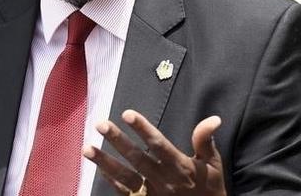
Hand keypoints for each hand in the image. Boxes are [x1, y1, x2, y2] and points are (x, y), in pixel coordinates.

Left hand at [83, 110, 225, 195]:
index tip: (127, 113)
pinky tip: (98, 168)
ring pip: (125, 176)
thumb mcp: (213, 165)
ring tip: (87, 148)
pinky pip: (124, 192)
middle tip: (101, 124)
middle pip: (137, 158)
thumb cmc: (210, 188)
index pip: (159, 145)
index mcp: (180, 167)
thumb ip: (206, 141)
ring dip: (105, 162)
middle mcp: (163, 180)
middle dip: (118, 141)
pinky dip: (111, 180)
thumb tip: (213, 119)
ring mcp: (152, 193)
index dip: (143, 129)